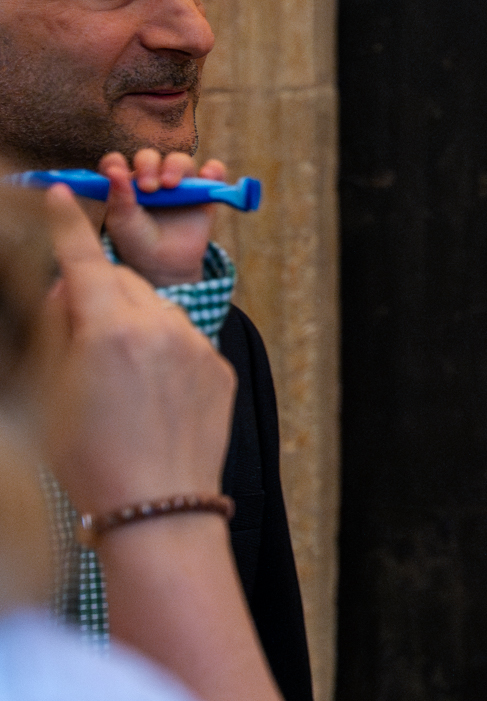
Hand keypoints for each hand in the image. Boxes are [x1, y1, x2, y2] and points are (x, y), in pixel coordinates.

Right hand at [36, 185, 235, 518]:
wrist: (159, 506)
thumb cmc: (90, 457)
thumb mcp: (52, 391)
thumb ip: (59, 328)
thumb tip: (67, 287)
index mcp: (108, 330)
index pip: (83, 261)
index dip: (67, 226)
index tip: (61, 193)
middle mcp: (159, 327)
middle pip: (121, 282)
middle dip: (98, 292)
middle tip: (78, 331)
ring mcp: (196, 345)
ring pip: (157, 309)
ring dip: (134, 323)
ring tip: (118, 379)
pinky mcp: (220, 367)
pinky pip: (184, 341)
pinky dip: (164, 351)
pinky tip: (151, 396)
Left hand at [100, 148, 227, 286]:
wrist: (166, 264)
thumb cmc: (137, 243)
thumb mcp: (122, 222)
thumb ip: (118, 196)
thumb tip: (114, 168)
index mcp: (126, 185)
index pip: (118, 161)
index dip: (116, 162)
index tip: (117, 172)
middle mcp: (152, 179)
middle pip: (150, 157)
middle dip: (149, 166)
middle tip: (149, 188)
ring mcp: (179, 185)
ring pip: (180, 160)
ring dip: (176, 166)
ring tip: (173, 186)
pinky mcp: (204, 193)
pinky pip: (214, 172)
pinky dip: (214, 170)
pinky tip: (207, 176)